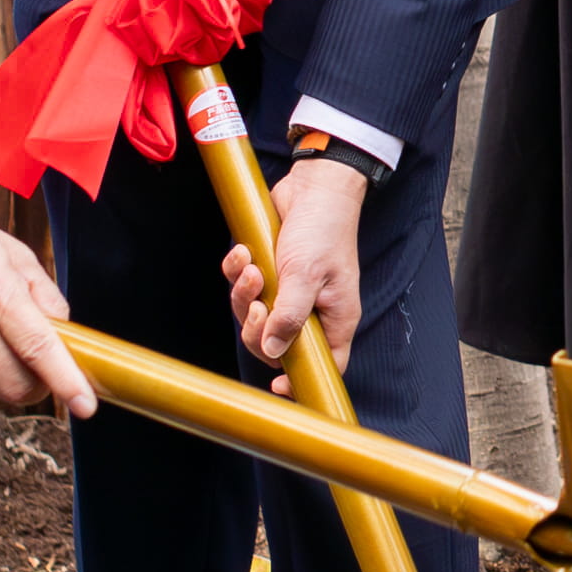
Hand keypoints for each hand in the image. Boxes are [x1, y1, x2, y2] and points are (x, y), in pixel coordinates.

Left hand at [228, 152, 370, 372]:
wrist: (314, 185)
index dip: (300, 380)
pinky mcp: (269, 271)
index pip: (324, 365)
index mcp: (334, 318)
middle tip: (260, 304)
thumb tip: (274, 352)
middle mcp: (311, 309)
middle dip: (258, 328)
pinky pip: (243, 286)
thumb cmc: (322, 229)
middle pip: (276, 343)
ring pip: (255, 315)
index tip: (278, 386)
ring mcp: (288, 291)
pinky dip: (237, 272)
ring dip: (244, 295)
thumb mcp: (307, 275)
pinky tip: (243, 253)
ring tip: (251, 269)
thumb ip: (290, 316)